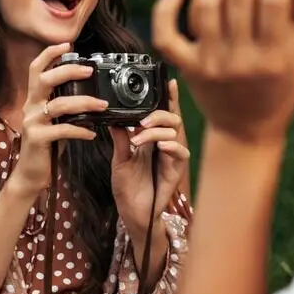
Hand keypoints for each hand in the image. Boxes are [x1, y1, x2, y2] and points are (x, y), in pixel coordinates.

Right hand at [8, 42, 104, 194]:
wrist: (32, 173)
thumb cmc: (47, 145)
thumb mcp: (55, 120)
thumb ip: (66, 105)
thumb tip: (90, 93)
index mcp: (34, 99)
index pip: (36, 69)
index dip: (50, 54)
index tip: (67, 43)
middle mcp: (31, 106)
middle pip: (44, 79)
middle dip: (68, 71)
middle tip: (89, 70)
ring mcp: (32, 122)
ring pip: (58, 105)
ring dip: (84, 103)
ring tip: (102, 105)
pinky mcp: (37, 139)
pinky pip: (62, 130)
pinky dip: (80, 130)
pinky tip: (92, 133)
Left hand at [110, 79, 189, 237]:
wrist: (133, 213)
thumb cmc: (128, 187)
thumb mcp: (120, 159)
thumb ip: (120, 138)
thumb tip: (113, 117)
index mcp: (151, 138)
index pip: (161, 113)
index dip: (168, 97)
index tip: (169, 80)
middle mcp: (164, 144)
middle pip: (172, 118)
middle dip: (160, 113)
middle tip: (144, 119)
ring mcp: (171, 156)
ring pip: (174, 132)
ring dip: (157, 130)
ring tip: (141, 135)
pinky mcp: (176, 170)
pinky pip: (180, 152)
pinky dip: (170, 146)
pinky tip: (160, 146)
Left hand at [151, 0, 293, 145]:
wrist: (246, 130)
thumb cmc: (278, 88)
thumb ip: (288, 18)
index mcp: (273, 58)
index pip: (273, 2)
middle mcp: (239, 60)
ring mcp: (209, 63)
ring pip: (206, 6)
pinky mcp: (186, 67)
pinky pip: (167, 33)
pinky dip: (167, 6)